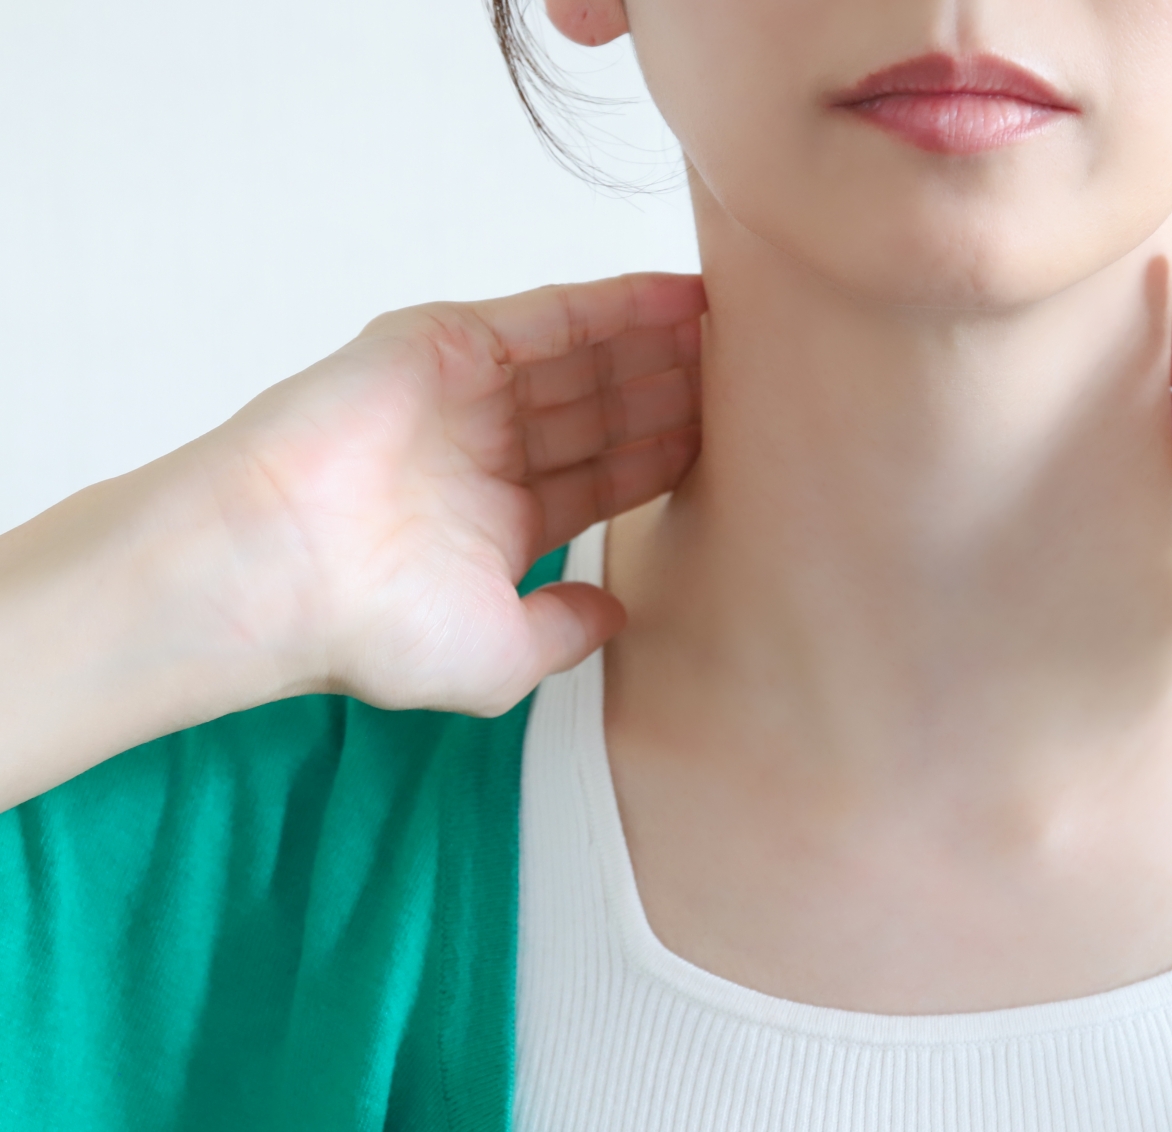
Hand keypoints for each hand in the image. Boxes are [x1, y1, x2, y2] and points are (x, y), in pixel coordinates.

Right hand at [177, 272, 706, 714]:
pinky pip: (551, 315)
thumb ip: (564, 632)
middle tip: (759, 378)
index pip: (603, 478)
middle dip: (674, 395)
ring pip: (586, 360)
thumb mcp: (498, 657)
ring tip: (741, 332)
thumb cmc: (370, 629)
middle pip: (603, 412)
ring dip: (660, 346)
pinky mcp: (445, 342)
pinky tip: (686, 299)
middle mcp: (483, 453)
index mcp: (495, 524)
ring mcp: (464, 394)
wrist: (277, 573)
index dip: (668, 457)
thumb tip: (617, 616)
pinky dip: (619, 304)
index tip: (744, 444)